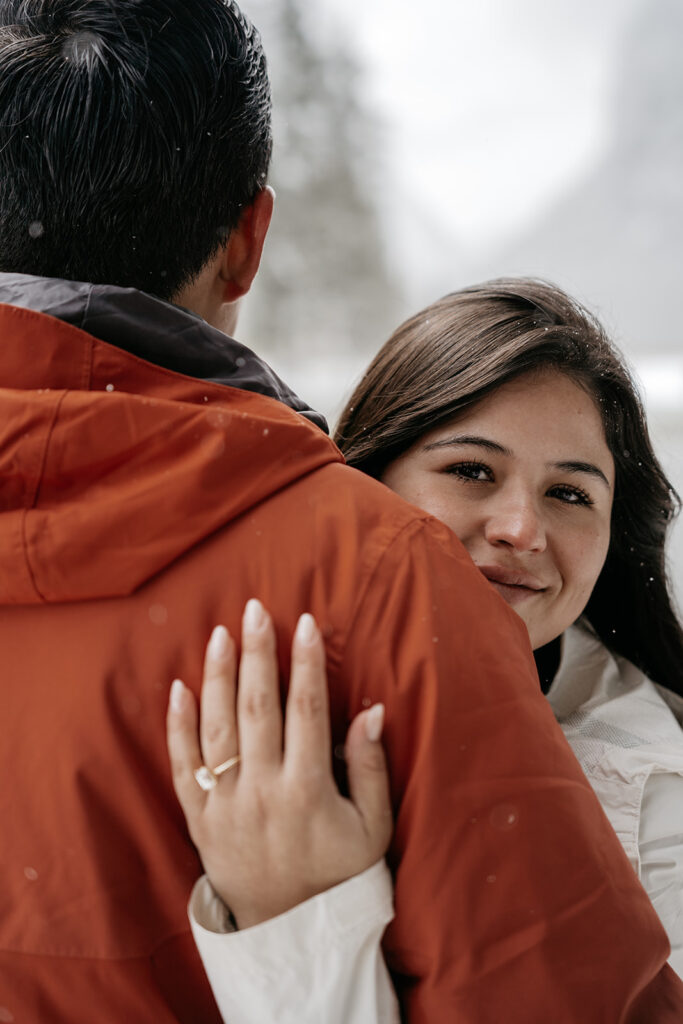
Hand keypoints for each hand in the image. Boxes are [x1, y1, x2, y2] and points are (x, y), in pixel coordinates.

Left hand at [167, 599, 392, 928]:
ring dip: (218, 676)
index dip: (307, 663)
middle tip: (254, 608)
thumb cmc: (338, 873)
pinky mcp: (199, 819)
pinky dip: (177, 726)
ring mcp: (226, 805)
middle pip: (258, 707)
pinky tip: (179, 687)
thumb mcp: (372, 827)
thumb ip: (370, 767)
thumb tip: (373, 710)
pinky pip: (182, 766)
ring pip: (217, 728)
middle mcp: (263, 791)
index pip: (307, 710)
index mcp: (308, 790)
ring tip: (219, 633)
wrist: (289, 931)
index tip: (306, 622)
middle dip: (258, 653)